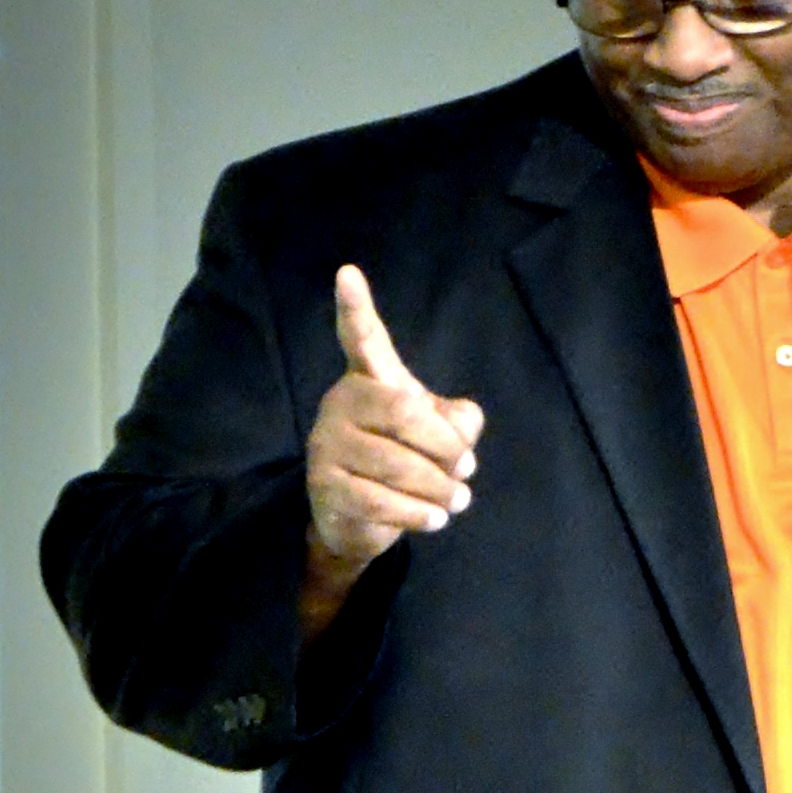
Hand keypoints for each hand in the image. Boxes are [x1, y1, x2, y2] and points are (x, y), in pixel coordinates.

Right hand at [301, 266, 482, 636]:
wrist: (358, 518)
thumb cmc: (403, 460)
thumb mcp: (437, 435)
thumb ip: (457, 421)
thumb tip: (462, 429)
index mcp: (369, 379)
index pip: (362, 339)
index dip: (356, 308)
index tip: (347, 273)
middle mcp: (341, 403)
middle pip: (404, 413)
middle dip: (445, 447)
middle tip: (466, 470)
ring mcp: (327, 444)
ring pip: (395, 463)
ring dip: (438, 487)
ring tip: (457, 499)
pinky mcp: (325, 486)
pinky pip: (380, 500)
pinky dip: (417, 513)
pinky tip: (435, 519)